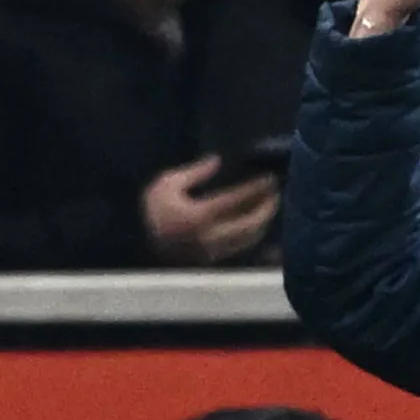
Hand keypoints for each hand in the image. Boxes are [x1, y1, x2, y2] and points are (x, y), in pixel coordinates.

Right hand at [141, 155, 281, 265]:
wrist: (143, 244)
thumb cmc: (156, 211)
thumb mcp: (166, 184)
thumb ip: (194, 172)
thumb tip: (217, 160)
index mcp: (196, 216)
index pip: (234, 200)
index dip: (255, 189)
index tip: (269, 178)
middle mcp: (208, 236)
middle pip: (248, 223)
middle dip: (267, 207)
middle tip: (276, 193)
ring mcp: (213, 251)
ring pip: (248, 238)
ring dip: (264, 221)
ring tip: (272, 205)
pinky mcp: (215, 259)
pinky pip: (242, 246)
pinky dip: (255, 234)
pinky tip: (260, 222)